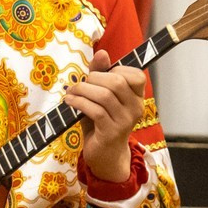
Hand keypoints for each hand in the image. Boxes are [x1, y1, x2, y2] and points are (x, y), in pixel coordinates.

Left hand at [68, 48, 150, 182]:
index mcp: (138, 98)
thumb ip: (101, 75)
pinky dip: (79, 103)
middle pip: (117, 82)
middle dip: (94, 78)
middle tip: (81, 85)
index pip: (136, 75)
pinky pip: (95, 111)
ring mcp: (125, 121)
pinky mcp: (111, 132)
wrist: (106, 155)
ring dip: (82, 90)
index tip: (101, 76)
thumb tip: (102, 52)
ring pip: (105, 96)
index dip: (117, 69)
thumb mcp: (102, 97)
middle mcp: (136, 108)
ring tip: (72, 93)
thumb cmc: (102, 123)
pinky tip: (70, 102)